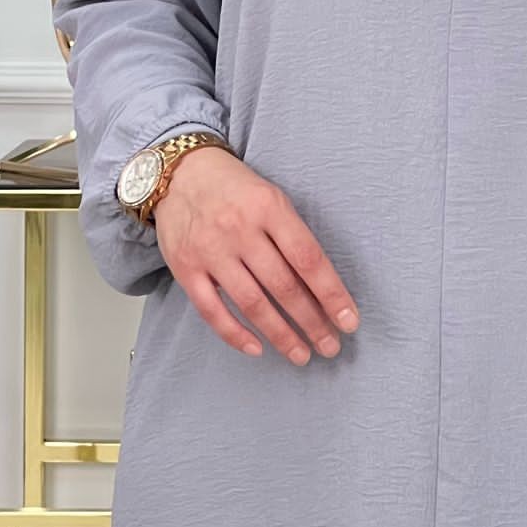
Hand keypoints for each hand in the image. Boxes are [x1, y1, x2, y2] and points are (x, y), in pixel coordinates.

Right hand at [153, 146, 360, 366]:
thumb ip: (292, 235)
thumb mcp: (271, 197)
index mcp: (270, 208)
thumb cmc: (234, 187)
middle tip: (330, 346)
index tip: (349, 321)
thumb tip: (321, 286)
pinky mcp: (186, 268)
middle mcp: (240, 230)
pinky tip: (257, 348)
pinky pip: (212, 310)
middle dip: (311, 322)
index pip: (309, 260)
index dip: (331, 294)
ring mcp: (211, 251)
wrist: (178, 173)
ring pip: (252, 303)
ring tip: (301, 353)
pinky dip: (235, 334)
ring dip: (280, 335)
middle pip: (283, 287)